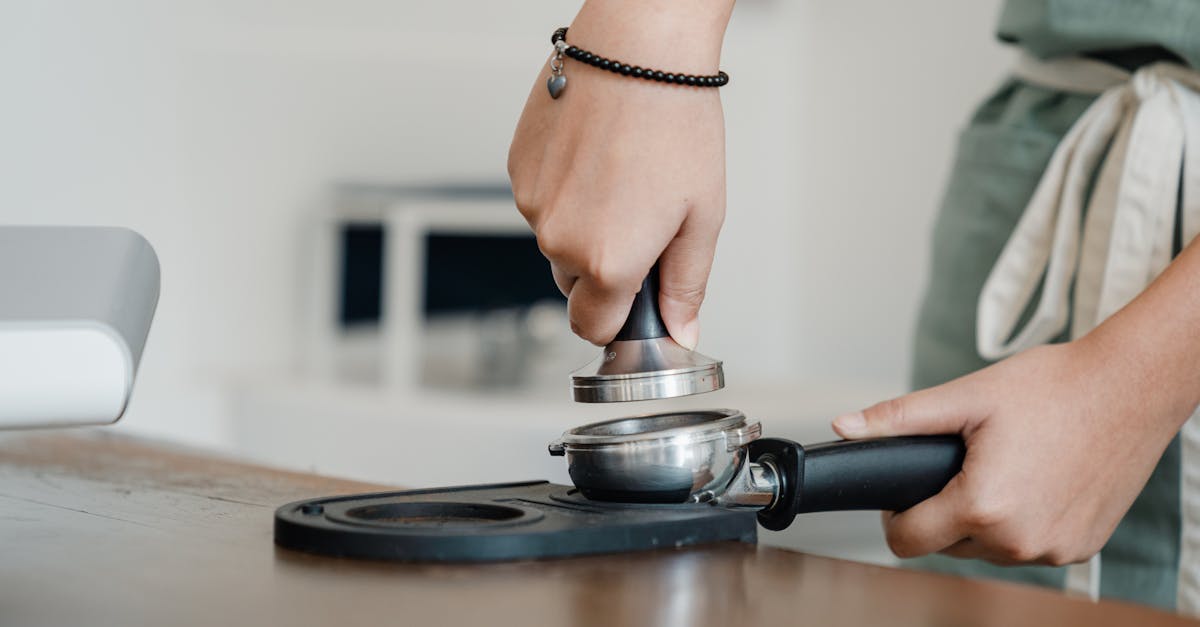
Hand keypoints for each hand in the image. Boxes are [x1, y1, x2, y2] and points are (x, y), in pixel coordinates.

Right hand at [508, 0, 732, 347]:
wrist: (636, 53)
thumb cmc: (676, 124)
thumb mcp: (702, 217)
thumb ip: (686, 286)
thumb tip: (681, 331)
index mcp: (607, 262)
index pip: (593, 328)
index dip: (619, 318)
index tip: (637, 298)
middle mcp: (559, 240)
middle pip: (575, 284)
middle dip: (604, 267)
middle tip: (642, 218)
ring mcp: (531, 204)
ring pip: (557, 240)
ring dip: (583, 226)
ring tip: (620, 176)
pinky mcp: (517, 170)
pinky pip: (540, 201)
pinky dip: (565, 190)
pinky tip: (595, 156)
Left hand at [831, 339, 1182, 565]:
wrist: (1131, 387)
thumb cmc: (1054, 387)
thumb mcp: (966, 397)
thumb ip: (898, 419)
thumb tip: (844, 428)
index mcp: (983, 506)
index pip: (908, 541)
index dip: (895, 515)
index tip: (903, 492)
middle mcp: (1019, 540)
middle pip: (946, 544)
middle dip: (943, 508)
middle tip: (963, 462)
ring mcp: (1054, 549)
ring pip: (987, 548)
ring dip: (982, 517)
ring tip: (1000, 466)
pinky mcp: (1080, 548)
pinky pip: (1028, 546)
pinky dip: (1021, 521)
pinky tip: (1033, 479)